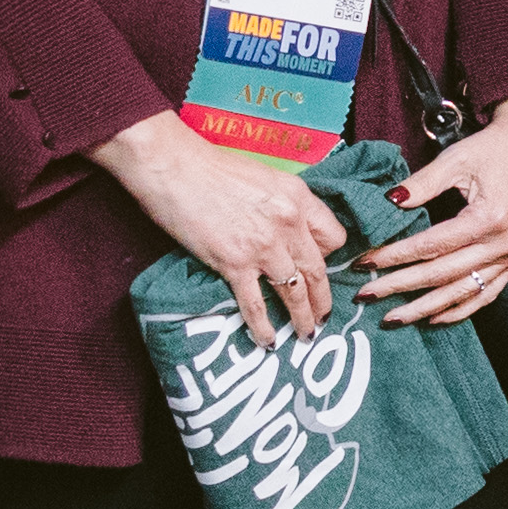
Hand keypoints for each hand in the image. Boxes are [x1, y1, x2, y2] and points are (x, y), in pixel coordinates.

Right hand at [93, 112, 348, 341]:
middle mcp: (288, 223)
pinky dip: (264, 327)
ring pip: (294, 292)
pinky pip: (256, 305)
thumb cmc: (212, 167)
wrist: (173, 167)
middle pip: (318, 270)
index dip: (330, 256)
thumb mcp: (263, 177)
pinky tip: (269, 341)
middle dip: (323, 299)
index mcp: (298, 197)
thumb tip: (285, 229)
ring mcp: (263, 246)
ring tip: (306, 334)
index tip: (320, 267)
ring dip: (303, 318)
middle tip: (324, 316)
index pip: (334, 236)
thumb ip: (281, 204)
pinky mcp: (234, 264)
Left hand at [362, 94, 507, 327]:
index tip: (365, 263)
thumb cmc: (499, 147)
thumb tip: (389, 202)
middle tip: (368, 293)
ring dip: (426, 307)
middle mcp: (504, 243)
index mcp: (488, 218)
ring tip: (395, 317)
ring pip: (463, 291)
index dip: (394, 257)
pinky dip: (461, 309)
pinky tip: (436, 317)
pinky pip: (488, 293)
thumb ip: (421, 183)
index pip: (431, 246)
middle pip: (443, 274)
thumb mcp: (457, 159)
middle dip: (401, 286)